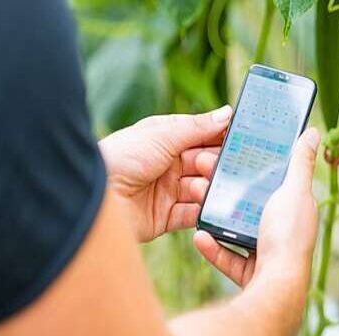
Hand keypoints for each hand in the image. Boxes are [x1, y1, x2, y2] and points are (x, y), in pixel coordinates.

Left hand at [98, 106, 231, 242]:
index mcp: (165, 139)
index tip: (244, 139)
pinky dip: (204, 212)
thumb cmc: (119, 157)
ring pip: (202, 190)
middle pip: (205, 165)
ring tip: (203, 186)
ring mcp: (168, 192)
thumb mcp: (161, 135)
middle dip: (215, 165)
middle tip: (216, 166)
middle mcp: (168, 165)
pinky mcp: (166, 218)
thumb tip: (227, 113)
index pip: (202, 136)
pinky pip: (193, 215)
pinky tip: (210, 207)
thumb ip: (197, 128)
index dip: (221, 138)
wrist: (93, 198)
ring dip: (208, 188)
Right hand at [193, 128, 320, 288]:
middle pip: (251, 206)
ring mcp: (266, 252)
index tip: (232, 154)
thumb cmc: (288, 236)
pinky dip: (213, 248)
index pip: (275, 182)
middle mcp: (283, 230)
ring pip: (236, 231)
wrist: (277, 285)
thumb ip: (300, 162)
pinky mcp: (250, 272)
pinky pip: (227, 257)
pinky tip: (198, 236)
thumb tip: (312, 133)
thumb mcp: (294, 191)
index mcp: (295, 208)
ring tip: (198, 203)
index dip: (255, 168)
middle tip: (206, 177)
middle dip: (227, 193)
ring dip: (215, 219)